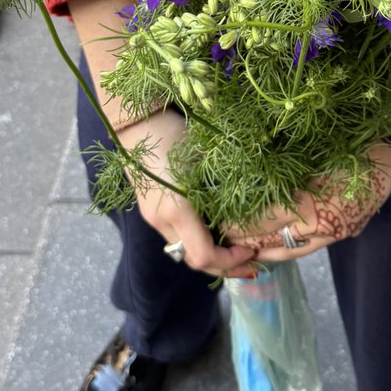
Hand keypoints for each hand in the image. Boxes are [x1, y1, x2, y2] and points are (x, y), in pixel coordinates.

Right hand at [118, 110, 256, 278]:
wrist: (136, 123)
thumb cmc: (174, 134)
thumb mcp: (206, 156)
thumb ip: (225, 183)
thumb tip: (254, 196)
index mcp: (177, 209)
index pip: (203, 255)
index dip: (230, 261)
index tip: (251, 251)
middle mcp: (161, 221)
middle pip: (192, 261)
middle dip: (223, 267)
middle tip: (251, 263)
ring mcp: (153, 218)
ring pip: (183, 251)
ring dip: (210, 256)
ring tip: (236, 250)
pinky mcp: (151, 211)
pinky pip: (176, 237)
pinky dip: (197, 243)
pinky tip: (215, 234)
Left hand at [225, 142, 390, 263]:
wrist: (390, 144)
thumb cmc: (349, 139)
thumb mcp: (313, 151)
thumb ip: (285, 171)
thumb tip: (249, 178)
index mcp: (310, 203)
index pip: (264, 222)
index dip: (239, 224)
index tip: (219, 221)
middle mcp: (322, 225)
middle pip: (275, 240)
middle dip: (247, 241)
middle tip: (223, 238)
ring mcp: (335, 232)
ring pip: (291, 249)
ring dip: (266, 249)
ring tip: (243, 248)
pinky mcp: (345, 231)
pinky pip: (309, 247)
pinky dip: (288, 248)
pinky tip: (274, 246)